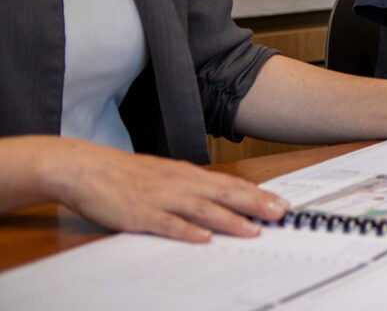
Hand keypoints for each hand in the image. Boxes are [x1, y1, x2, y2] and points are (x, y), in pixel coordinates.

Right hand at [44, 138, 286, 241]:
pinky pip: (167, 224)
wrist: (86, 168)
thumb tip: (219, 197)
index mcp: (187, 174)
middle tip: (281, 214)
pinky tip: (204, 238)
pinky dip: (186, 231)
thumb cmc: (126, 174)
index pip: (230, 184)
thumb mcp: (165, 175)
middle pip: (224, 194)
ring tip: (253, 230)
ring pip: (202, 209)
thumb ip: (191, 186)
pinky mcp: (140, 214)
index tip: (281, 203)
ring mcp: (161, 198)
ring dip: (229, 220)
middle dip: (255, 205)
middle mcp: (179, 183)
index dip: (257, 194)